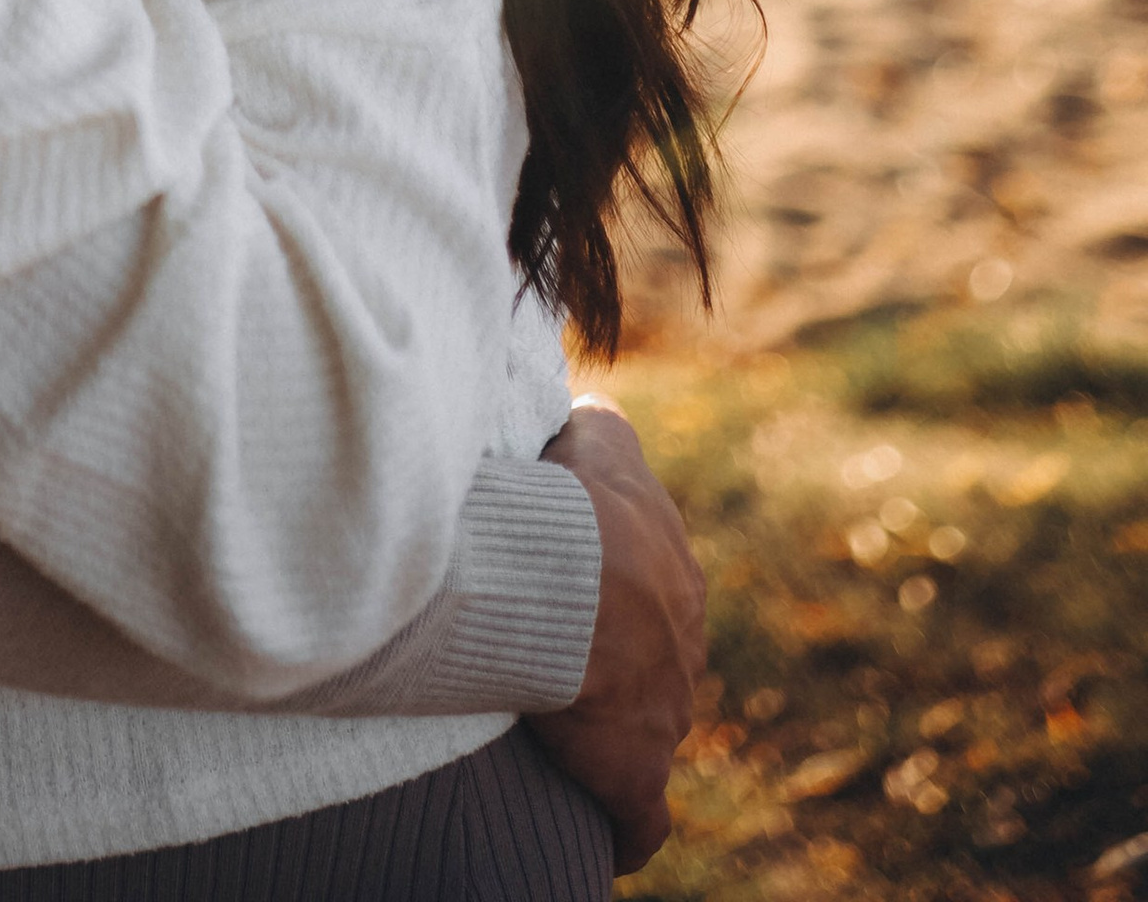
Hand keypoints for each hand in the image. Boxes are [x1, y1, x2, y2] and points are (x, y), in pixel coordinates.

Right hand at [526, 401, 706, 877]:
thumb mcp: (599, 438)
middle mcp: (683, 650)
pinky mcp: (634, 774)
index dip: (613, 601)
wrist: (574, 576)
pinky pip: (639, 821)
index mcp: (674, 580)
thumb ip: (606, 426)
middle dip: (622, 670)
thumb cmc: (577, 501)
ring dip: (614, 736)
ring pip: (648, 733)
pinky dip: (624, 829)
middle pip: (657, 667)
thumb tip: (598, 409)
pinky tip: (610, 836)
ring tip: (562, 735)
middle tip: (562, 666)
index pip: (653, 597)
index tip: (573, 604)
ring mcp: (665, 717)